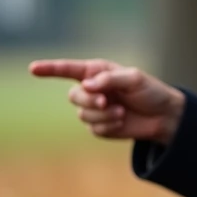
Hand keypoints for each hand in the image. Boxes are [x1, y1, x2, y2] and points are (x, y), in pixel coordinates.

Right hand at [29, 58, 184, 144]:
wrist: (163, 116)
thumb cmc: (150, 91)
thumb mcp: (134, 79)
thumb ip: (110, 79)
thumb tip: (86, 85)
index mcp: (97, 72)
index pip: (68, 70)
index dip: (50, 69)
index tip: (33, 68)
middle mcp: (92, 89)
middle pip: (74, 96)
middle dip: (89, 100)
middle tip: (107, 101)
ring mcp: (94, 108)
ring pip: (83, 113)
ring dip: (102, 114)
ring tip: (121, 112)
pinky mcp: (99, 126)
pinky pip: (94, 128)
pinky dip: (108, 125)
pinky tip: (122, 122)